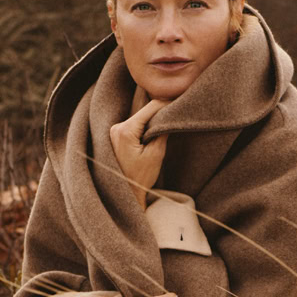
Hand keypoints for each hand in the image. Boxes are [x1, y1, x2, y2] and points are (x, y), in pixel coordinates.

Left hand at [109, 85, 167, 207]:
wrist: (126, 193)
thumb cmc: (140, 178)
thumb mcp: (156, 154)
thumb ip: (163, 132)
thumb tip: (170, 116)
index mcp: (125, 130)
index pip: (150, 108)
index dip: (167, 104)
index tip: (180, 103)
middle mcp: (117, 127)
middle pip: (145, 111)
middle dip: (161, 112)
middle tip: (177, 113)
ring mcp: (115, 131)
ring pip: (141, 117)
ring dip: (154, 120)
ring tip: (168, 123)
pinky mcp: (117, 135)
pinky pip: (136, 124)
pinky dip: (147, 126)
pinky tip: (156, 131)